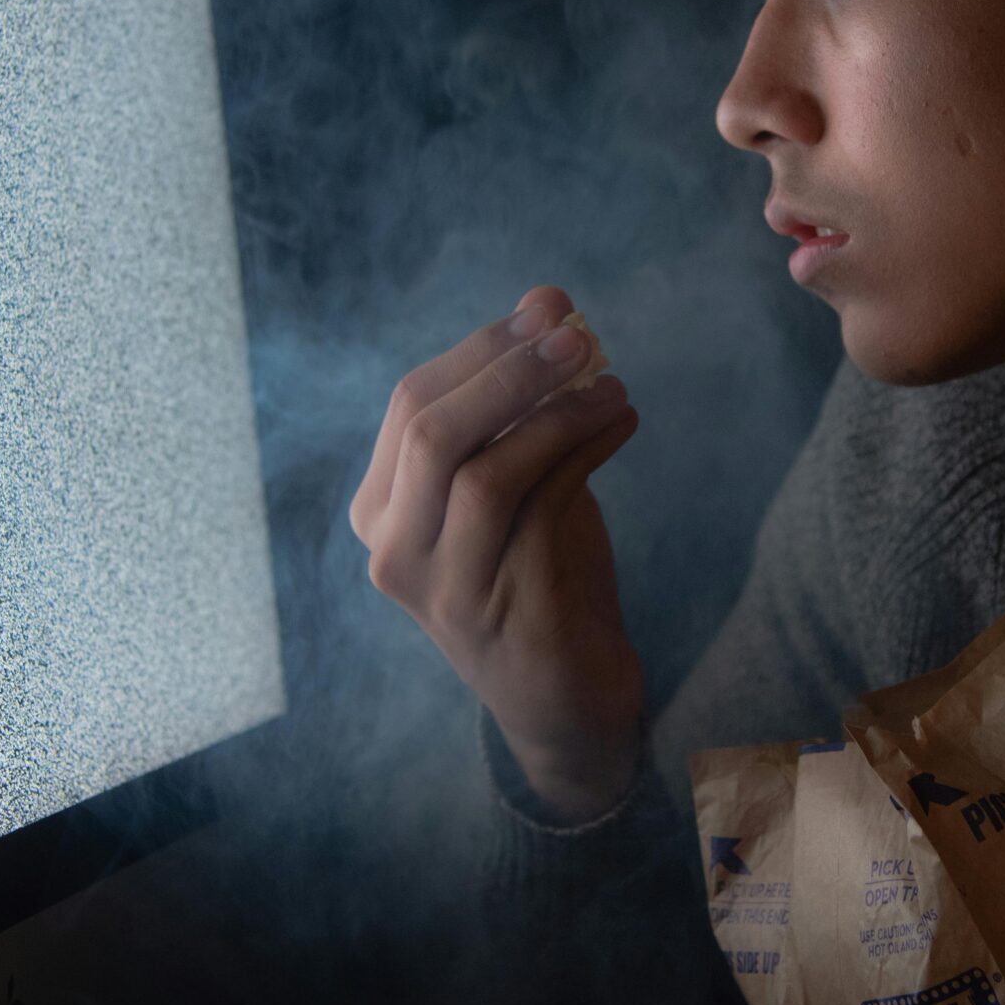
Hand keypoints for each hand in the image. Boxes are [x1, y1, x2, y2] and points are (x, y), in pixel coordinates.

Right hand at [351, 285, 644, 822]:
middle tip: (577, 332)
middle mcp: (394, 551)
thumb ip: (516, 412)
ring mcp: (441, 588)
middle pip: (432, 431)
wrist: (566, 698)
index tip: (547, 307)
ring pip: (484, 471)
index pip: (412, 405)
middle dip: (509, 369)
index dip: (482, 348)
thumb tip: (547, 306)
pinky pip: (542, 506)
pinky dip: (586, 449)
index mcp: (381, 511)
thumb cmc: (538, 573)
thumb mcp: (510, 487)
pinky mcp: (500, 610)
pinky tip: (623, 422)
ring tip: (613, 383)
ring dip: (558, 411)